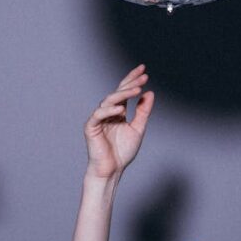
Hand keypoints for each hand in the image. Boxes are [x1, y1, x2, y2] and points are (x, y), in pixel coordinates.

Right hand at [62, 65, 154, 240]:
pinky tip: (120, 108)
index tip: (144, 70)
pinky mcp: (91, 127)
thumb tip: (149, 93)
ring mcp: (98, 118)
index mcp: (117, 112)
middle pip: (118, 92)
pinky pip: (98, 115)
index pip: (125, 91)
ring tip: (136, 90)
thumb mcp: (138, 129)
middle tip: (143, 76)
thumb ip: (143, 112)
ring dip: (122, 94)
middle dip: (130, 83)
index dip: (133, 80)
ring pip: (109, 100)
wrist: (112, 170)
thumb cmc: (123, 152)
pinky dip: (108, 110)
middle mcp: (107, 112)